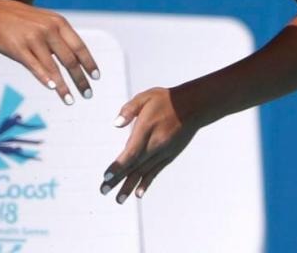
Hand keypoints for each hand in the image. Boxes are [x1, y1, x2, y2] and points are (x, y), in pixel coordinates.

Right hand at [0, 1, 99, 104]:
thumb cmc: (23, 21)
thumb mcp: (46, 21)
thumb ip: (61, 36)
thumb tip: (79, 60)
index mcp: (58, 22)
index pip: (79, 46)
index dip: (89, 63)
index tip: (96, 77)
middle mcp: (48, 30)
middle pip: (69, 60)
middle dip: (80, 79)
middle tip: (87, 94)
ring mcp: (33, 39)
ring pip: (53, 68)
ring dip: (63, 87)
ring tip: (71, 100)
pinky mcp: (19, 49)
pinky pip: (35, 67)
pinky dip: (45, 78)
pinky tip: (53, 89)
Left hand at [100, 86, 199, 202]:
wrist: (193, 106)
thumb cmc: (165, 100)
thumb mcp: (145, 97)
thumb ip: (128, 110)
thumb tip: (115, 124)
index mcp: (147, 129)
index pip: (131, 152)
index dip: (119, 165)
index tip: (107, 176)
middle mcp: (156, 145)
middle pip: (134, 166)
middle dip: (118, 179)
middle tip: (103, 190)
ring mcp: (163, 152)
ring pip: (144, 172)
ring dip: (130, 186)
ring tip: (118, 199)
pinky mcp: (169, 156)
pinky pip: (155, 171)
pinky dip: (146, 183)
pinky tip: (138, 193)